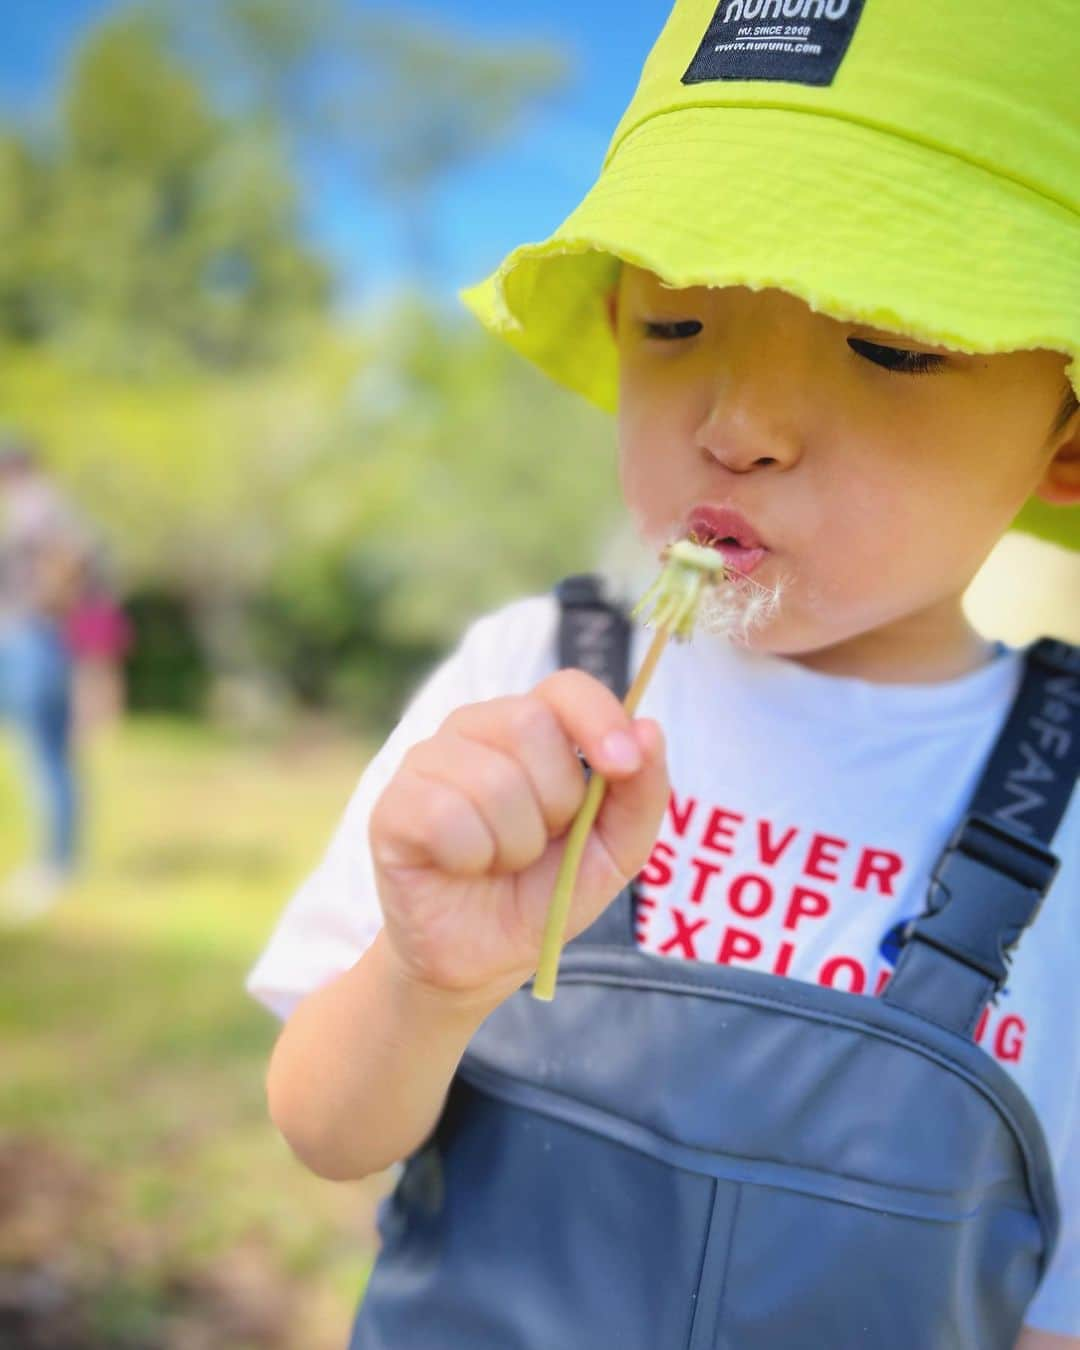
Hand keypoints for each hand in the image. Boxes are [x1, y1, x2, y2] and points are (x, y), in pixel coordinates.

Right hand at [368, 669, 668, 1006]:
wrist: (481, 959)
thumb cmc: (545, 891)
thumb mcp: (615, 852)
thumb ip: (641, 794)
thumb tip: (649, 729)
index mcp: (532, 726)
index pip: (566, 686)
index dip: (598, 719)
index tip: (622, 766)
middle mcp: (475, 728)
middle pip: (528, 725)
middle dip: (556, 802)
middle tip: (542, 842)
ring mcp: (426, 761)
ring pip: (492, 780)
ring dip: (515, 844)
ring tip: (501, 862)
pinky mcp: (392, 806)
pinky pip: (447, 818)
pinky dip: (472, 859)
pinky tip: (463, 868)